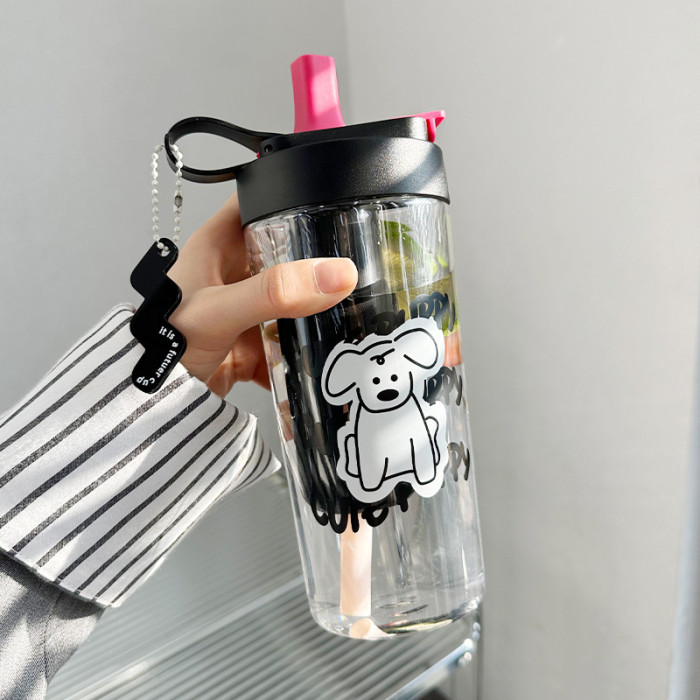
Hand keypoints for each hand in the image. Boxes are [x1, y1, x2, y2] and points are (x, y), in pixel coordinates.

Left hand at [167, 192, 357, 397]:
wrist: (152, 401)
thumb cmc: (165, 345)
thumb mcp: (220, 310)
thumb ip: (274, 291)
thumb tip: (334, 275)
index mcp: (219, 244)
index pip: (261, 200)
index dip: (295, 195)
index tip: (337, 203)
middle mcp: (235, 271)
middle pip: (287, 251)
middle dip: (320, 259)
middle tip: (359, 263)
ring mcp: (246, 307)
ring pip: (294, 297)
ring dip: (317, 309)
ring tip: (354, 310)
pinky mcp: (252, 341)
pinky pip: (289, 342)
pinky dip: (304, 353)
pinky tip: (325, 355)